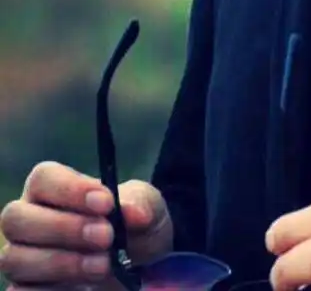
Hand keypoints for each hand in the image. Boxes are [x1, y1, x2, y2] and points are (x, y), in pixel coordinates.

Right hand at [0, 161, 172, 290]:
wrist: (138, 263)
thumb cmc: (132, 225)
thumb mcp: (146, 206)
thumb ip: (140, 204)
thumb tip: (133, 212)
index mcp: (52, 188)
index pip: (44, 178)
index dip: (71, 189)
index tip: (107, 203)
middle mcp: (28, 219)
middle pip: (18, 218)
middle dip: (64, 228)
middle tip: (106, 237)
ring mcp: (21, 256)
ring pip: (15, 257)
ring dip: (61, 263)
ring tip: (103, 265)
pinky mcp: (25, 288)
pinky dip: (51, 289)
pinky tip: (82, 287)